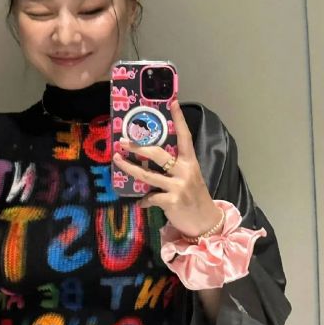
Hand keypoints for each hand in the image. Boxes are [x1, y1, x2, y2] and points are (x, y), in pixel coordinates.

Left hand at [113, 99, 222, 237]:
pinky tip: (141, 202)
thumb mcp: (190, 177)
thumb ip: (174, 168)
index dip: (179, 119)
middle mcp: (185, 171)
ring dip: (130, 168)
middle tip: (123, 141)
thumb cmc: (194, 197)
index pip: (185, 137)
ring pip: (147, 175)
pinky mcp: (172, 202)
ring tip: (118, 161)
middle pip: (158, 154)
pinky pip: (150, 197)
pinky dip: (143, 200)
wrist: (205, 222)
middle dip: (138, 147)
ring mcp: (178, 186)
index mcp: (190, 162)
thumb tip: (150, 159)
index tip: (173, 102)